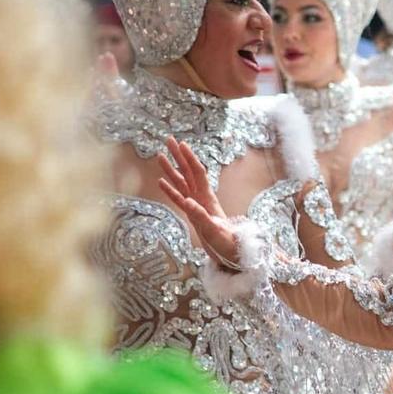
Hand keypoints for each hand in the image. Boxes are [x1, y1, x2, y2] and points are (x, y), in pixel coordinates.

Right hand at [156, 136, 242, 267]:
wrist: (231, 253)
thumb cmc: (226, 243)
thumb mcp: (214, 230)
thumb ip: (201, 216)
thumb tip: (188, 202)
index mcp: (208, 199)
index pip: (198, 173)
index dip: (190, 158)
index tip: (182, 144)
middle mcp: (202, 198)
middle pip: (188, 172)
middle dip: (179, 156)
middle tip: (169, 140)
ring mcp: (196, 205)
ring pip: (181, 183)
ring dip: (171, 169)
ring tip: (160, 156)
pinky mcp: (192, 214)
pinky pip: (178, 198)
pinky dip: (169, 189)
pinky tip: (161, 182)